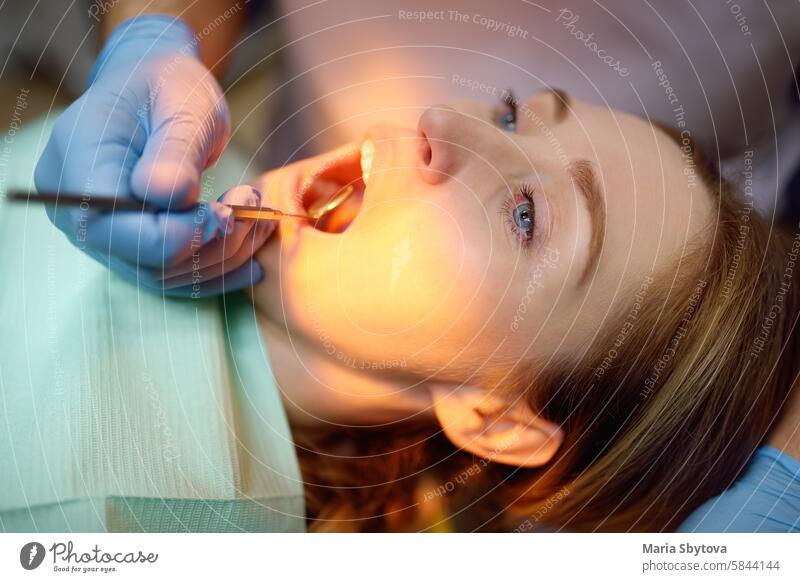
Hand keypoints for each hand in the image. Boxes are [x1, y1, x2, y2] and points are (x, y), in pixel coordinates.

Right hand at [34, 15, 261, 295]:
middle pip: (146, 260)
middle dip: (213, 244)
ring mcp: (100, 234)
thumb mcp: (183, 105)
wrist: (158, 90)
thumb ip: (175, 150)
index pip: (121, 230)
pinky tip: (253, 264)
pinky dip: (217, 273)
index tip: (231, 211)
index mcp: (78, 163)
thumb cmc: (169, 87)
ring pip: (164, 276)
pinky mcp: (129, 247)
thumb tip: (165, 195)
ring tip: (258, 217)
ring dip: (223, 257)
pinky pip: (172, 277)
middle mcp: (75, 209)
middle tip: (254, 205)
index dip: (183, 233)